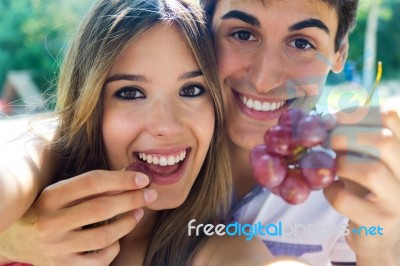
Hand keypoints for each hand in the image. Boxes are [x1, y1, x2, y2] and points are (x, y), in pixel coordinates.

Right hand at [0, 170, 156, 265]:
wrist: (14, 238)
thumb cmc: (45, 209)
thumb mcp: (60, 192)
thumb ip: (91, 185)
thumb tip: (131, 175)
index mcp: (50, 197)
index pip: (93, 182)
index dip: (122, 179)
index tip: (142, 178)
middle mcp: (51, 222)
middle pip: (102, 208)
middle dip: (132, 199)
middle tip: (150, 194)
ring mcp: (57, 247)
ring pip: (104, 236)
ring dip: (128, 223)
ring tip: (139, 213)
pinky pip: (98, 260)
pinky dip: (113, 248)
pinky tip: (118, 239)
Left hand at [323, 106, 399, 264]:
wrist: (380, 236)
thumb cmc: (369, 191)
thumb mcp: (366, 159)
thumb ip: (354, 141)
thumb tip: (325, 121)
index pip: (391, 116)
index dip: (356, 113)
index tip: (334, 119)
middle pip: (383, 141)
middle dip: (345, 136)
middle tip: (327, 142)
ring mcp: (398, 201)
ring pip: (370, 171)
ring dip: (340, 164)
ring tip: (332, 167)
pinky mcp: (379, 223)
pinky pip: (346, 199)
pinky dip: (330, 190)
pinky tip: (330, 189)